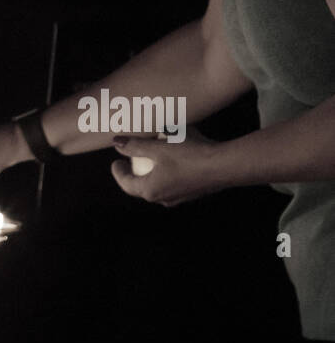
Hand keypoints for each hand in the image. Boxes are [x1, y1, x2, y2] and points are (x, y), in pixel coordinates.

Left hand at [110, 128, 224, 205]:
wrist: (225, 165)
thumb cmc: (189, 155)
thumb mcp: (158, 147)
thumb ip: (135, 146)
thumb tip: (117, 143)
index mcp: (150, 190)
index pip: (126, 183)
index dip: (118, 172)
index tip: (116, 162)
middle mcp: (163, 199)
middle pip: (141, 187)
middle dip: (134, 174)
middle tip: (130, 162)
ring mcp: (180, 198)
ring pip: (159, 186)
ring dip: (152, 174)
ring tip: (151, 161)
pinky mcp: (194, 192)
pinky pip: (175, 184)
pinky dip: (168, 173)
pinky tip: (174, 162)